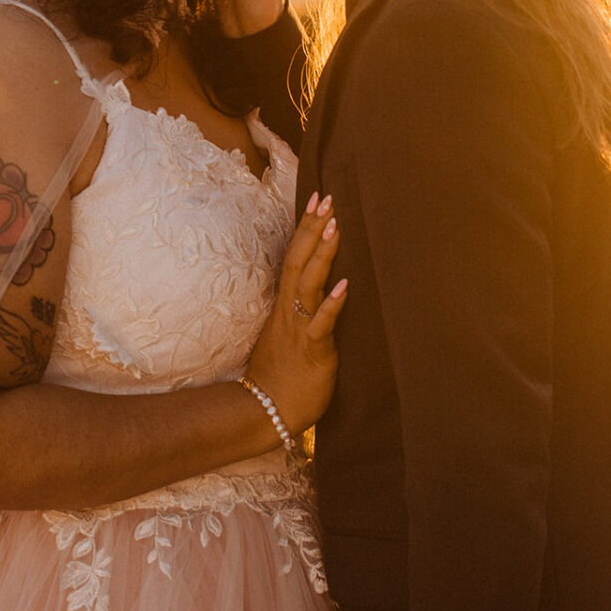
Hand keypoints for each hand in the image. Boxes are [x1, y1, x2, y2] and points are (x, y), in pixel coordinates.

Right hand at [245, 193, 346, 434]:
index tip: (316, 200)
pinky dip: (331, 304)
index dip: (304, 229)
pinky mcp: (314, 351)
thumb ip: (301, 312)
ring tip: (334, 227)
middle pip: (298, 261)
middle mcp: (290, 311)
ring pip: (308, 285)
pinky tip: (344, 285)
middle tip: (326, 199)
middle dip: (312, 229)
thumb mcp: (289, 335)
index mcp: (285, 306)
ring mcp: (300, 329)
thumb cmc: (282, 376)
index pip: (293, 257)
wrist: (266, 411)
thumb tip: (318, 291)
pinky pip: (321, 325)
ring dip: (321, 255)